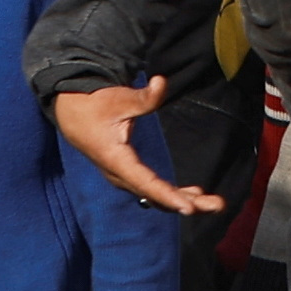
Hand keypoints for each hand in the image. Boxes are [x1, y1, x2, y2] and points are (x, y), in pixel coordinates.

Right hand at [52, 78, 230, 216]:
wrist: (72, 113)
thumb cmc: (94, 105)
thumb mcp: (118, 99)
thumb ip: (143, 97)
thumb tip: (162, 82)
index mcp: (116, 160)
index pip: (146, 183)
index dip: (168, 196)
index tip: (189, 208)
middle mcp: (121, 175)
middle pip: (156, 195)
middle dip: (187, 202)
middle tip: (218, 206)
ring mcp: (124, 176)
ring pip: (155, 195)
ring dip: (183, 199)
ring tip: (212, 203)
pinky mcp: (128, 173)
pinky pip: (152, 189)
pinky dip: (173, 194)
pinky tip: (194, 195)